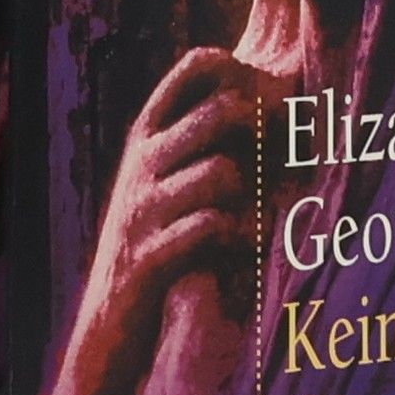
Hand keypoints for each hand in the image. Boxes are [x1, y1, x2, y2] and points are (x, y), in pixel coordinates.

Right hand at [48, 48, 264, 394]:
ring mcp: (143, 210)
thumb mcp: (165, 185)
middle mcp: (143, 164)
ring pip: (222, 173)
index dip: (244, 71)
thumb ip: (202, 144)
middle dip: (266, 129)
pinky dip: (244, 238)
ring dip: (255, 197)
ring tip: (261, 218)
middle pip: (222, 112)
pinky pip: (211, 229)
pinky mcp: (150, 258)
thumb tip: (277, 105)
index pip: (197, 67)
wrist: (107, 328)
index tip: (274, 101)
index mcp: (148, 135)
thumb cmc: (154, 249)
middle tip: (287, 154)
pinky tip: (252, 248)